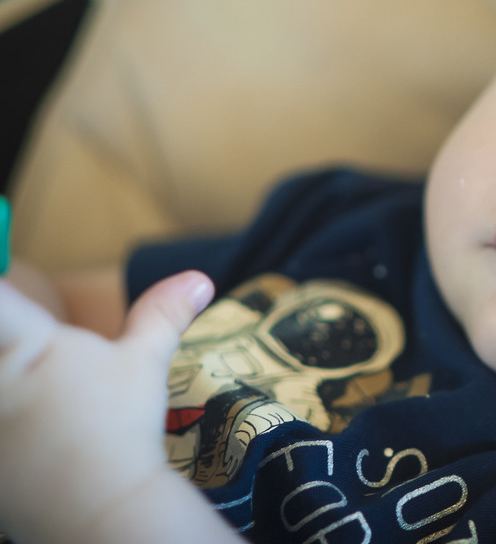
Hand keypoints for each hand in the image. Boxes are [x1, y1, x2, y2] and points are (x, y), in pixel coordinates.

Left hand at [0, 270, 214, 541]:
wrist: (100, 507)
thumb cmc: (121, 429)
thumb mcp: (143, 364)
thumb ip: (162, 315)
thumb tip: (199, 278)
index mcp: (24, 343)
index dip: (1, 277)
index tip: (7, 266)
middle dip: (9, 325)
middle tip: (23, 322)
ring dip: (8, 369)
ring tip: (36, 386)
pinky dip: (7, 407)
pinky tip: (26, 421)